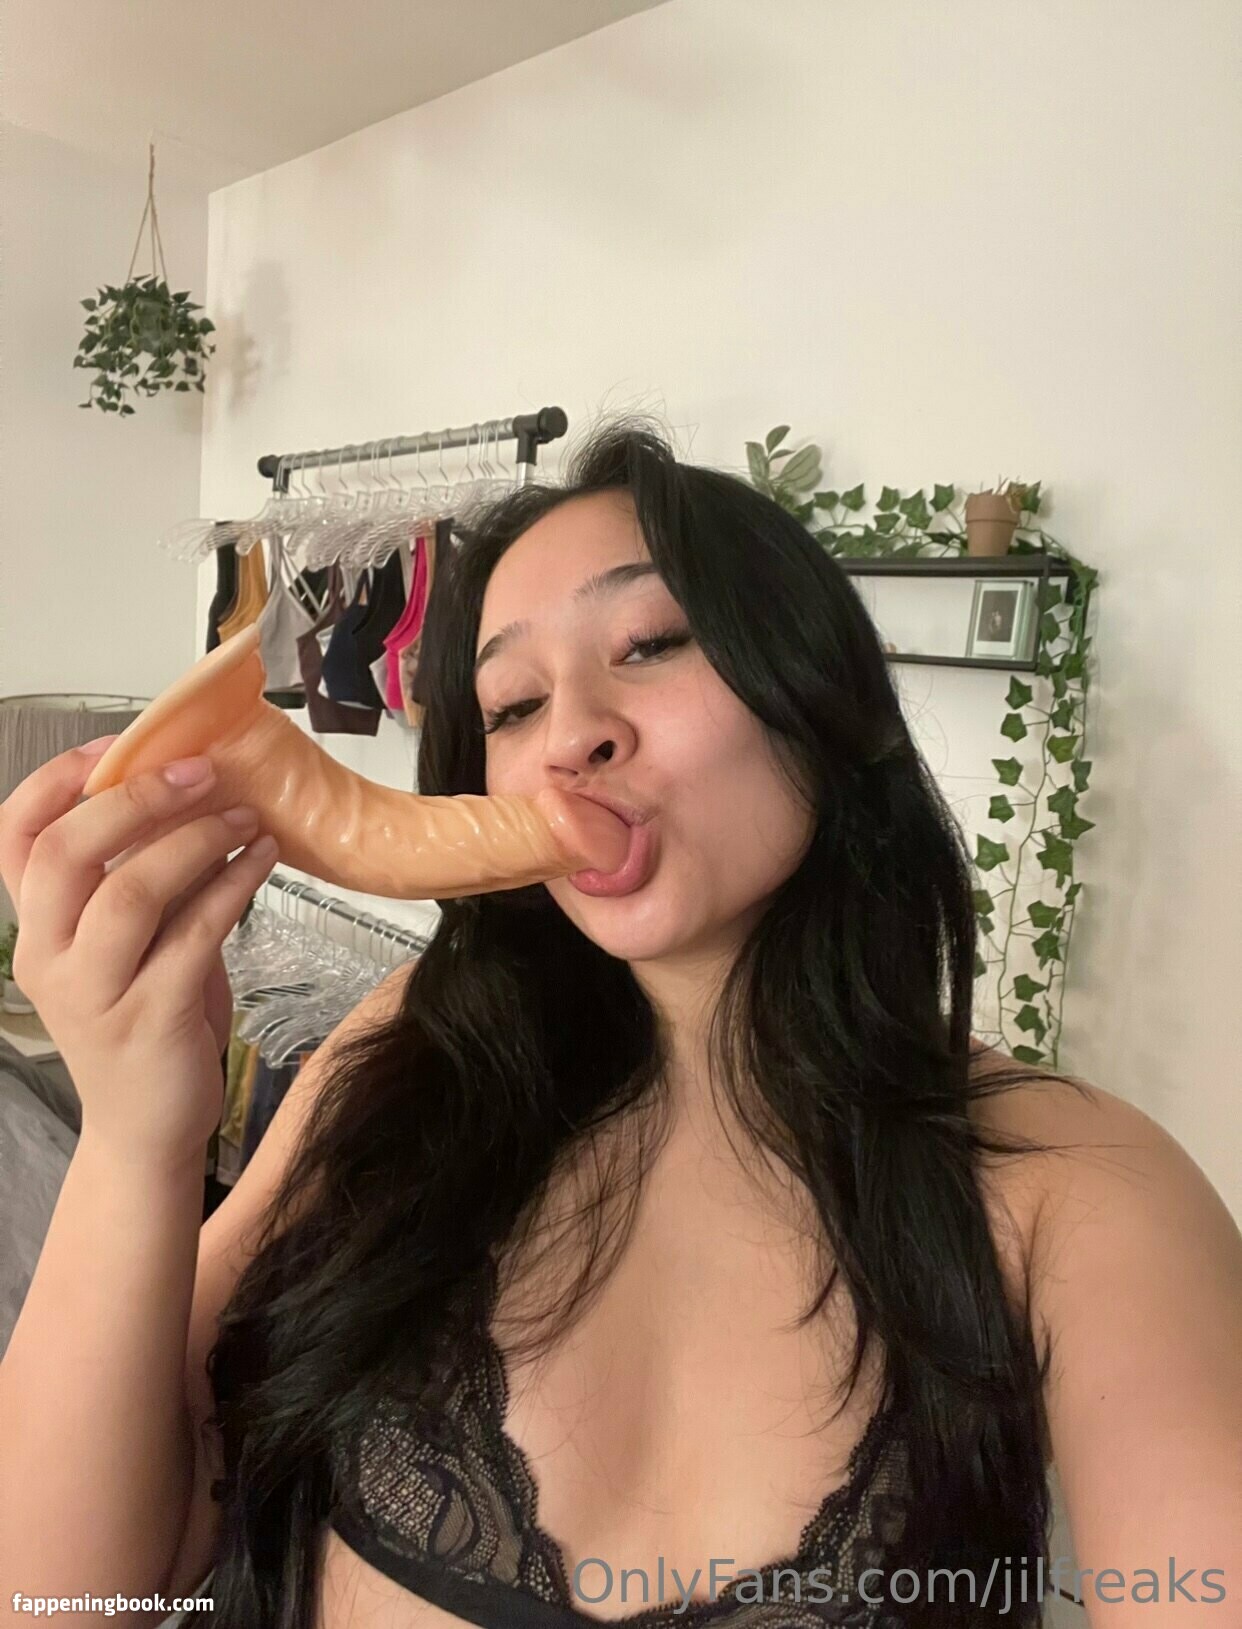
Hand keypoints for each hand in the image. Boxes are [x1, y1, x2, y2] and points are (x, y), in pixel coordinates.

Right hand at [0, 739, 277, 1169]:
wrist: (146, 1129)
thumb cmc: (143, 1020)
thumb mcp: (127, 944)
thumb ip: (139, 878)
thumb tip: (190, 793)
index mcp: (35, 928)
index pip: (15, 836)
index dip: (57, 779)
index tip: (117, 743)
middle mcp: (48, 957)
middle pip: (68, 853)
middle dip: (137, 799)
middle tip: (200, 770)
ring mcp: (94, 993)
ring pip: (130, 892)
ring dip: (195, 840)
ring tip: (244, 815)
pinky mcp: (150, 1018)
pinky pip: (195, 933)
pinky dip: (234, 885)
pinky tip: (262, 859)